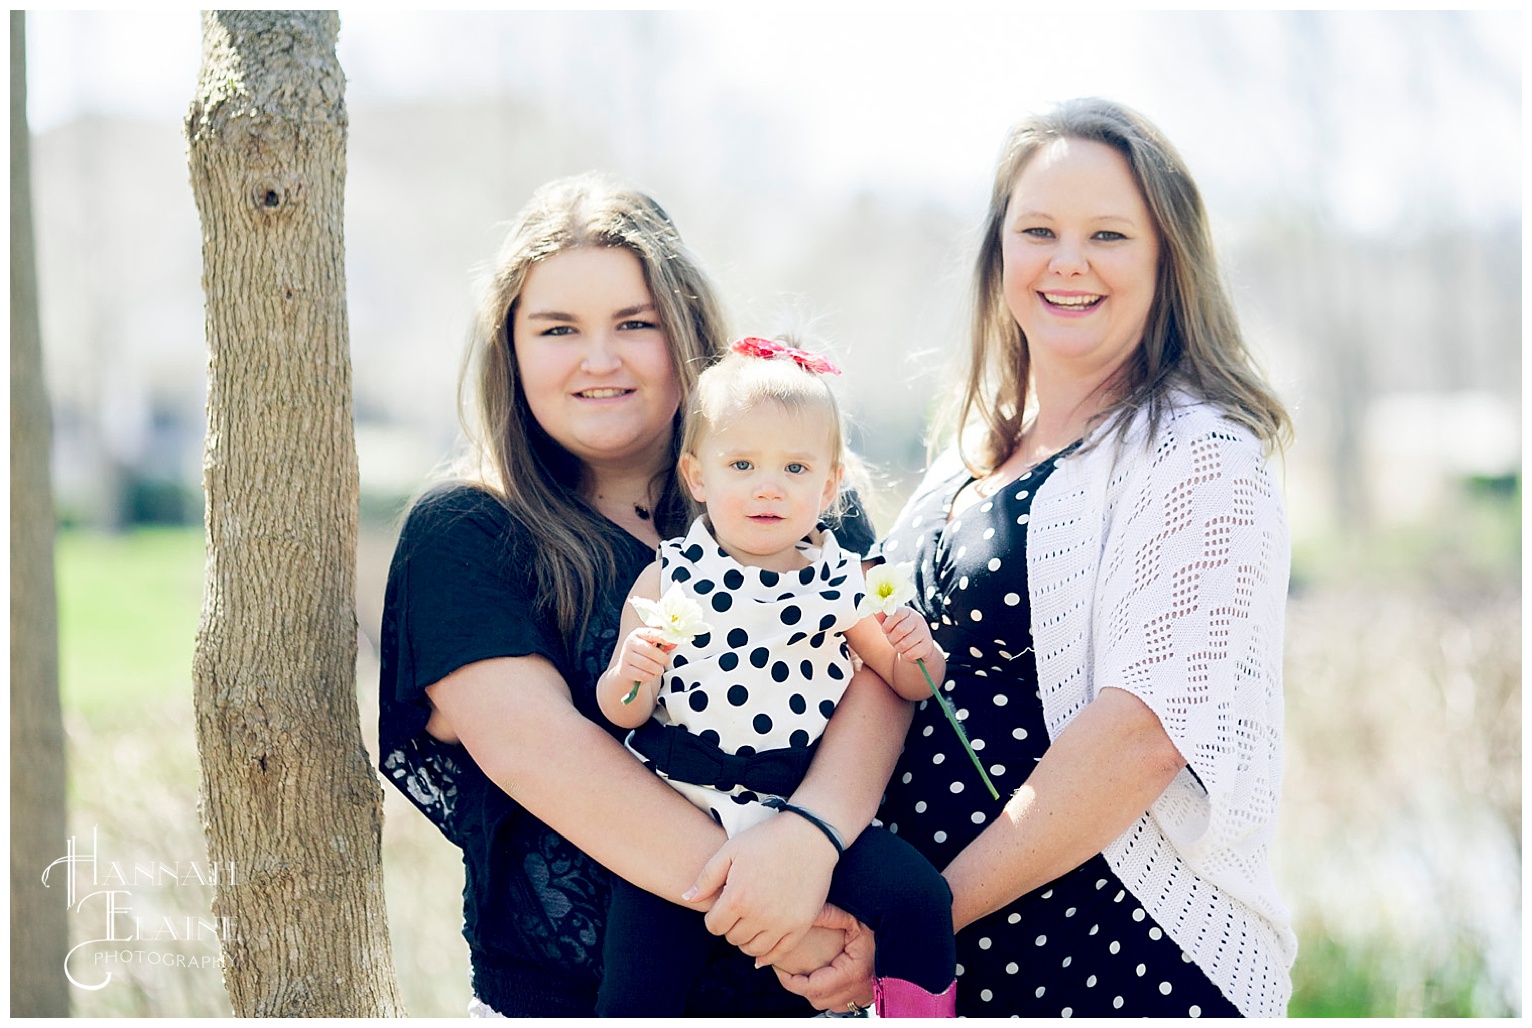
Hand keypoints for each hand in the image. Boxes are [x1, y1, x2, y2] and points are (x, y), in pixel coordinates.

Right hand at [614, 627, 672, 689]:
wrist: (626, 671)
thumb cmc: (642, 656)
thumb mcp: (651, 646)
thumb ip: (663, 644)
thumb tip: (674, 643)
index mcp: (637, 634)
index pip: (651, 633)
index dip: (663, 638)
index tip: (672, 642)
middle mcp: (630, 643)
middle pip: (650, 651)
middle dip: (662, 658)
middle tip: (667, 662)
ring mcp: (626, 657)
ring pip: (647, 664)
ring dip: (657, 669)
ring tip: (659, 670)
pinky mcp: (625, 670)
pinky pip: (643, 675)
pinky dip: (650, 676)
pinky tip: (650, 674)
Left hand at [682, 809, 837, 964]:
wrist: (810, 835)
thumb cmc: (767, 839)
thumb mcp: (731, 850)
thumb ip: (707, 877)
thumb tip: (687, 898)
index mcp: (737, 898)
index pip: (714, 926)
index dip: (715, 916)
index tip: (723, 906)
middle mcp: (758, 915)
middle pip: (733, 938)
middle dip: (731, 926)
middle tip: (739, 910)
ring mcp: (781, 923)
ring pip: (753, 950)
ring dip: (747, 940)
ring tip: (751, 923)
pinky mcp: (800, 926)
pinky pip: (779, 954)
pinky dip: (768, 956)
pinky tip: (763, 949)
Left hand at [773, 904, 875, 1010]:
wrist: (909, 939)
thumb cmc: (885, 928)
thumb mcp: (855, 918)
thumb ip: (830, 916)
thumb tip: (806, 913)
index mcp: (852, 973)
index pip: (811, 988)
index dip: (790, 981)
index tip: (779, 969)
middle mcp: (858, 989)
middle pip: (818, 1000)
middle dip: (799, 987)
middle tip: (786, 970)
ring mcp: (864, 995)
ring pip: (829, 1004)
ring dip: (814, 992)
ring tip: (802, 974)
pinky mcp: (868, 995)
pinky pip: (842, 1002)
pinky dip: (829, 994)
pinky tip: (824, 978)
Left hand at [881, 606, 936, 663]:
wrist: (919, 646)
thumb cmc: (902, 633)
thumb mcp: (891, 625)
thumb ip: (883, 618)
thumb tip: (876, 612)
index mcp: (908, 611)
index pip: (897, 613)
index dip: (888, 623)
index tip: (885, 630)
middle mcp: (918, 619)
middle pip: (900, 630)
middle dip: (892, 639)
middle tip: (893, 640)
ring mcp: (924, 632)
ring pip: (904, 644)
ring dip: (898, 648)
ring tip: (901, 646)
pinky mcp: (927, 646)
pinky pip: (910, 654)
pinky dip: (906, 655)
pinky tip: (908, 651)